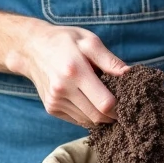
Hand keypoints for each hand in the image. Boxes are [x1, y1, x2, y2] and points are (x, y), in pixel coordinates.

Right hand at [7, 21, 128, 128]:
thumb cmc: (65, 41)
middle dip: (114, 116)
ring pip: (87, 121)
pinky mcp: (51, 108)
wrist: (32, 48)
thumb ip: (111, 61)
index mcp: (75, 71)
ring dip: (101, 116)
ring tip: (107, 101)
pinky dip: (88, 115)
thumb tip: (131, 75)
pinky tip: (91, 101)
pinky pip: (77, 120)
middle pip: (97, 117)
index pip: (105, 103)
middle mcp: (62, 89)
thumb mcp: (89, 41)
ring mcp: (55, 101)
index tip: (129, 101)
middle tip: (123, 106)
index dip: (121, 107)